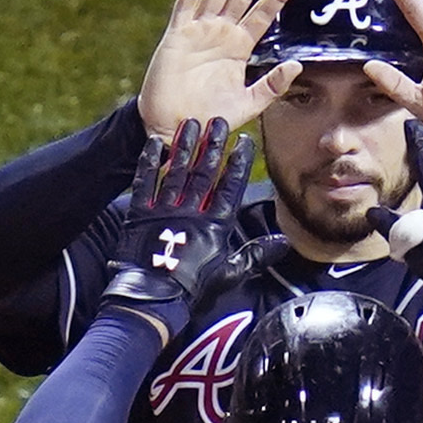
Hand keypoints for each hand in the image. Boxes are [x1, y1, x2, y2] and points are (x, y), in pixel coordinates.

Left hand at [101, 118, 260, 338]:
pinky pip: (145, 182)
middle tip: (217, 122)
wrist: (153, 300)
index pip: (230, 187)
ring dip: (185, 146)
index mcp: (215, 226)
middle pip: (204, 172)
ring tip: (191, 124)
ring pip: (177, 172)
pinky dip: (149, 162)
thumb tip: (282, 242)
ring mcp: (164, 211)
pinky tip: (154, 143)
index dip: (237, 163)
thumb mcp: (230, 274)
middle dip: (212, 145)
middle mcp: (191, 213)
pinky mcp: (140, 214)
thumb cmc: (194, 290)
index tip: (243, 142)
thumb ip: (256, 255)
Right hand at [139, 0, 301, 135]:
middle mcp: (220, 34)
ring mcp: (198, 31)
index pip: (261, 15)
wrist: (180, 128)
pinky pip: (185, 8)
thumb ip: (273, 85)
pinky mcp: (177, 36)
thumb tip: (297, 65)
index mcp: (239, 47)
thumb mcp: (250, 103)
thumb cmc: (213, 116)